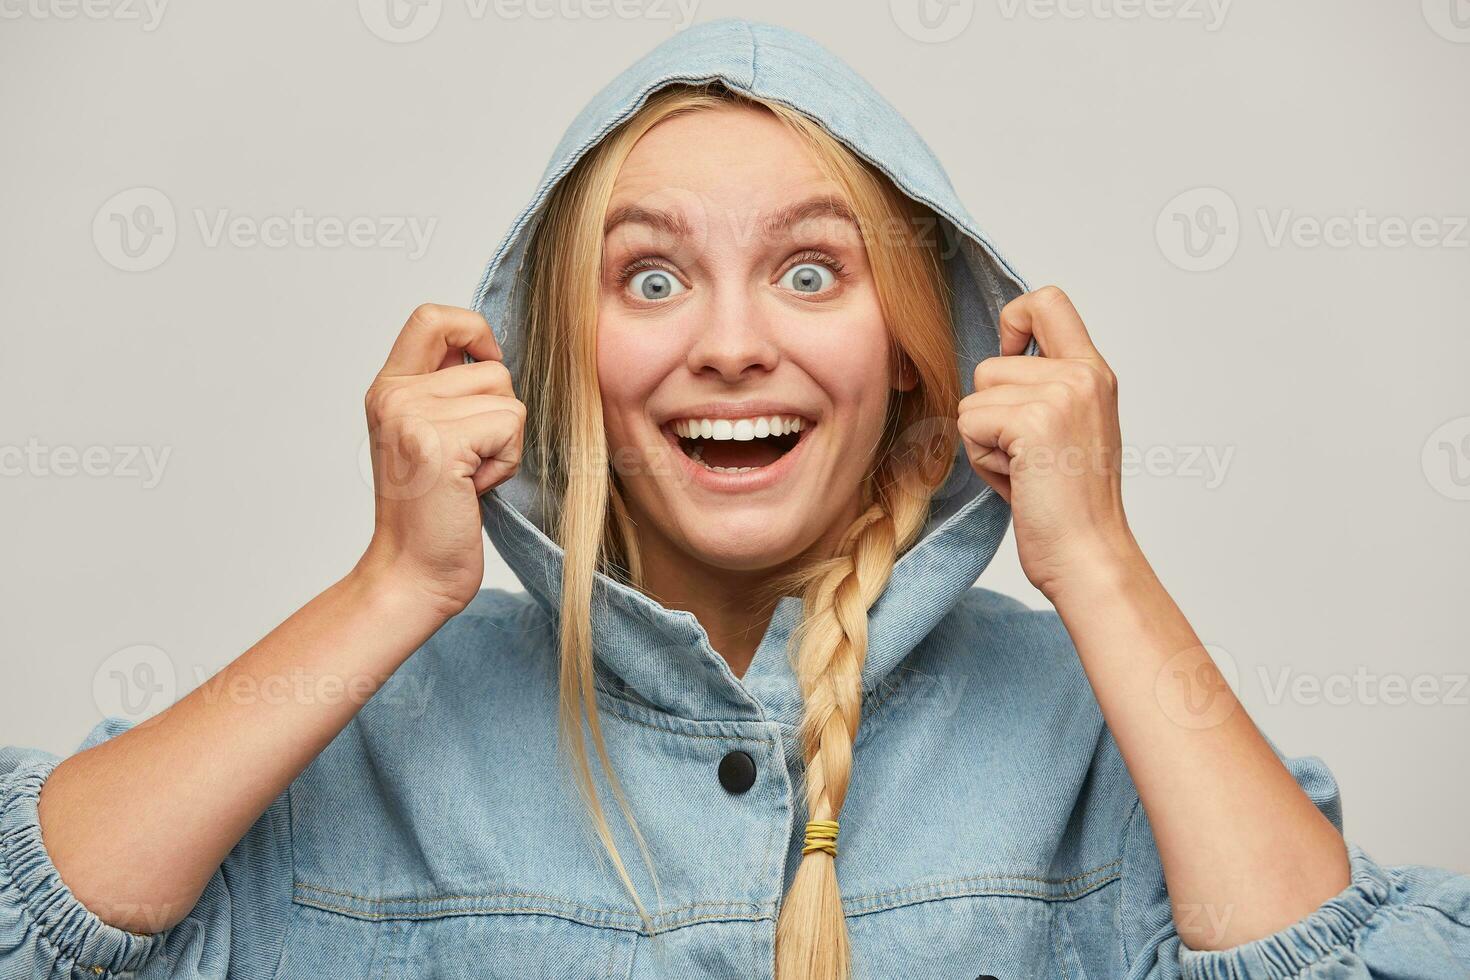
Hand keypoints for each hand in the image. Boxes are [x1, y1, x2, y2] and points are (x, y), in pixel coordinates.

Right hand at [355, 304, 524, 616]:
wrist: (411, 574)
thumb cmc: (433, 514)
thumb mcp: (429, 438)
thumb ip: (447, 393)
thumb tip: (492, 354)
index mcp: (389, 388)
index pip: (433, 317)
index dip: (474, 330)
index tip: (486, 368)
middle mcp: (394, 395)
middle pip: (492, 366)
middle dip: (499, 415)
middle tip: (468, 460)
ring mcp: (413, 416)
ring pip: (507, 397)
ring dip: (504, 443)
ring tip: (468, 477)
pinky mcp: (441, 443)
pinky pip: (511, 425)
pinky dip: (506, 462)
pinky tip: (473, 489)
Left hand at [958, 286, 1138, 601]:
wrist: (1089, 556)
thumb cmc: (1069, 506)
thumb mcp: (1068, 429)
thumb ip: (1041, 390)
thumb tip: (993, 360)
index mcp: (1094, 372)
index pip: (1046, 300)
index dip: (1012, 321)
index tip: (1009, 361)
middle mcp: (1082, 375)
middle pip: (988, 365)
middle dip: (989, 414)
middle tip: (1027, 456)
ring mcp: (1060, 395)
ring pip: (974, 397)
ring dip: (985, 441)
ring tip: (1025, 471)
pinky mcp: (1033, 421)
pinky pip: (969, 423)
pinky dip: (982, 459)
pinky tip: (1019, 482)